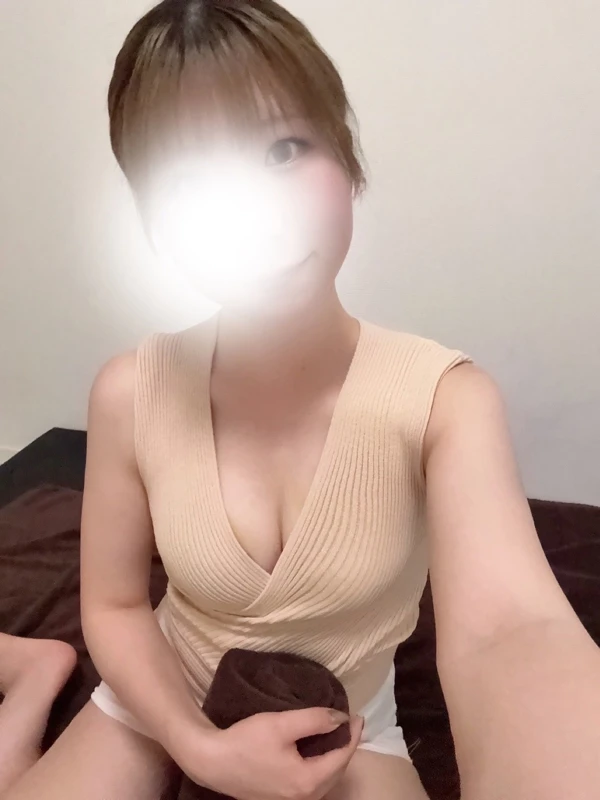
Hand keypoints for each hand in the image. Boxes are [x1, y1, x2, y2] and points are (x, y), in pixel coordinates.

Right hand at [178, 707, 363, 799]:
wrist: (213, 762)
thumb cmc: (246, 742)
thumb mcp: (282, 724)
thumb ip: (315, 720)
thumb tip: (341, 718)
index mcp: (307, 781)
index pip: (342, 757)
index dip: (352, 735)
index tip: (358, 715)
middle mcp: (304, 798)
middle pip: (336, 772)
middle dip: (346, 747)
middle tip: (350, 724)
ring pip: (325, 781)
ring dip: (334, 759)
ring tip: (337, 735)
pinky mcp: (280, 799)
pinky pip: (312, 784)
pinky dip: (321, 767)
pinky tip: (317, 752)